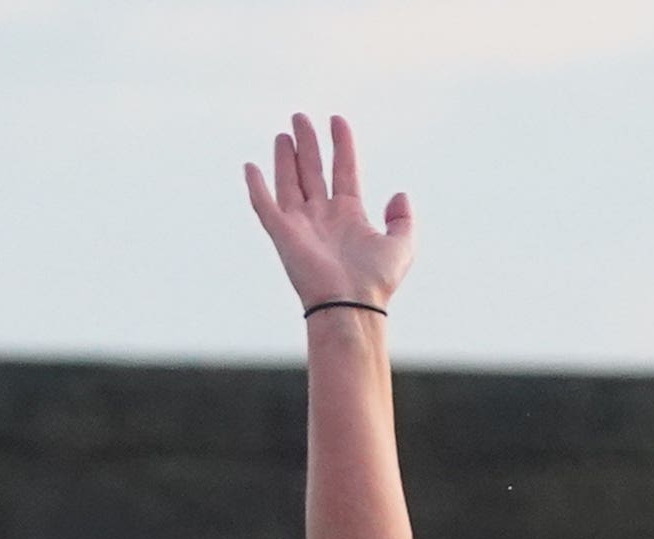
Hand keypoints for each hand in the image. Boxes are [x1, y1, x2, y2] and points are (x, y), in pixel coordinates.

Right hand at [244, 113, 413, 315]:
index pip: (344, 170)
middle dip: (308, 144)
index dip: (341, 144)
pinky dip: (256, 187)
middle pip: (313, 171)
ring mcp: (301, 224)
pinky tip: (250, 167)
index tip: (337, 120)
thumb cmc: (376, 282)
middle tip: (300, 118)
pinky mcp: (282, 234)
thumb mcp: (402, 245)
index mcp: (349, 215)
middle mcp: (323, 216)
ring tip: (284, 133)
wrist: (351, 305)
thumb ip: (403, 219)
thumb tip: (398, 194)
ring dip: (285, 158)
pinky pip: (265, 206)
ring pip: (290, 182)